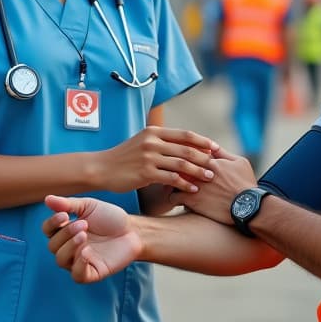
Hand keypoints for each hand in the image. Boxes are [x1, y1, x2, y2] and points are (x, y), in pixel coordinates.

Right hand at [43, 195, 140, 282]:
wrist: (133, 230)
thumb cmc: (110, 218)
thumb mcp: (89, 206)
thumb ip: (68, 204)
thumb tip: (47, 199)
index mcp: (65, 231)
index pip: (48, 230)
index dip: (52, 223)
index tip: (64, 215)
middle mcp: (69, 248)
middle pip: (53, 246)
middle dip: (65, 234)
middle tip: (83, 224)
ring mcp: (79, 261)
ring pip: (61, 261)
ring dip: (70, 247)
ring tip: (84, 236)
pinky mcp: (92, 273)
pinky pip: (77, 275)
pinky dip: (78, 265)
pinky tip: (86, 252)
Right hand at [95, 127, 217, 193]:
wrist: (101, 168)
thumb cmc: (124, 157)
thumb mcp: (143, 142)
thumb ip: (161, 142)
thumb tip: (185, 146)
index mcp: (154, 132)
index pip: (186, 134)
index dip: (203, 141)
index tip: (216, 149)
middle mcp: (153, 142)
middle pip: (187, 149)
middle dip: (205, 158)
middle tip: (218, 166)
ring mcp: (149, 157)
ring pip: (182, 164)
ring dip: (199, 171)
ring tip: (210, 178)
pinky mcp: (145, 173)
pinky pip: (172, 178)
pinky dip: (185, 184)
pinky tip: (193, 190)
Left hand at [176, 148, 256, 225]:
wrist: (249, 206)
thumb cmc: (246, 184)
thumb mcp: (240, 162)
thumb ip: (223, 153)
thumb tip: (212, 146)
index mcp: (210, 161)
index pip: (188, 152)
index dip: (182, 155)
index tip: (180, 159)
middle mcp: (199, 171)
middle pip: (177, 164)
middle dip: (173, 167)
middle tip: (170, 171)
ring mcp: (194, 185)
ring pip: (172, 179)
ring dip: (170, 182)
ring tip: (171, 186)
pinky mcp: (192, 200)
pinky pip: (173, 197)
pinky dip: (172, 198)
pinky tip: (175, 200)